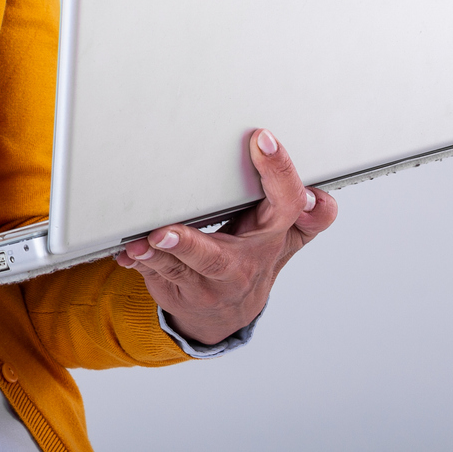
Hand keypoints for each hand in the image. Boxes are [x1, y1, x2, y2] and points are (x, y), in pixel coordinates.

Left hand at [113, 128, 337, 345]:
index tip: (262, 139)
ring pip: (182, 269)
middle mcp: (243, 264)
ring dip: (161, 255)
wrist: (227, 313)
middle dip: (190, 245)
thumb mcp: (286, 237)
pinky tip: (130, 252)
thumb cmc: (253, 259)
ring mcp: (210, 283)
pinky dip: (141, 261)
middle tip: (166, 231)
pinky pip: (158, 274)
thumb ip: (308, 215)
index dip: (279, 173)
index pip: (286, 205)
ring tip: (144, 241)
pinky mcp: (183, 290)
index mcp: (272, 238)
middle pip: (218, 257)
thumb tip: (322, 197)